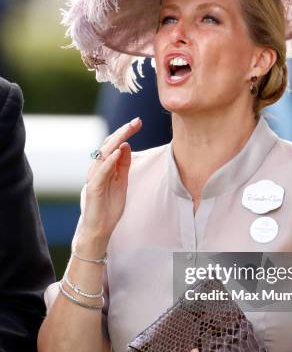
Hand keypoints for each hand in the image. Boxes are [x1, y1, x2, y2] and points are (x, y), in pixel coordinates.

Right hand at [77, 117, 141, 252]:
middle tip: (135, 122)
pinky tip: (118, 153)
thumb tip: (127, 146)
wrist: (100, 229)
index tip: (137, 122)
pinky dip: (109, 161)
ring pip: (103, 155)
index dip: (125, 133)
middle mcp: (96, 169)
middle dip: (122, 132)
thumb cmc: (109, 207)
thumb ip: (123, 165)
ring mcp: (93, 178)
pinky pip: (101, 172)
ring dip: (116, 142)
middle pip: (108, 145)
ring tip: (127, 131)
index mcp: (104, 167)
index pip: (114, 144)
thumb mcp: (122, 182)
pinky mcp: (93, 188)